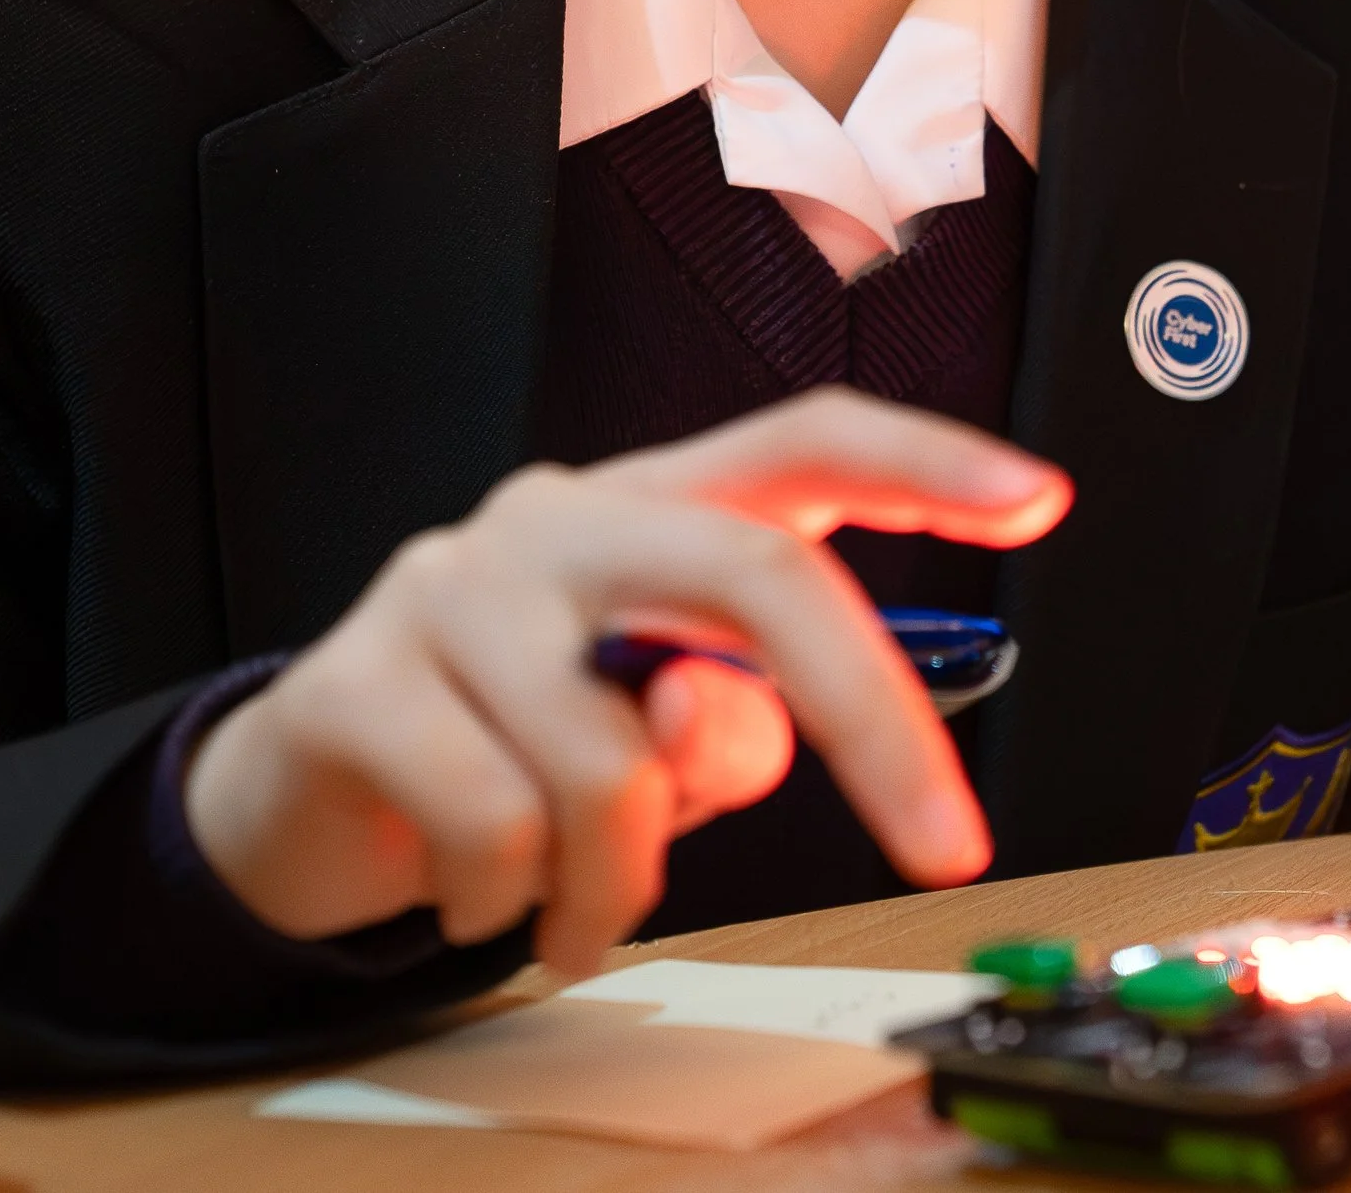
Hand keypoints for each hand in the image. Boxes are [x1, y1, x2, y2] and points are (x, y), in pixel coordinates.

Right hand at [183, 386, 1071, 976]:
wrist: (309, 788)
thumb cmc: (521, 748)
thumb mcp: (648, 736)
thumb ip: (721, 722)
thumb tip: (719, 717)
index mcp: (653, 508)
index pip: (802, 440)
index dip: (923, 459)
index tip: (1041, 500)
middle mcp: (561, 515)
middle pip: (751, 572)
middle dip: (868, 718)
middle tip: (947, 848)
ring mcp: (452, 582)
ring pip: (615, 766)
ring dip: (620, 889)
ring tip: (573, 901)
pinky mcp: (356, 679)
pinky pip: (496, 832)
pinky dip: (513, 909)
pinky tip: (476, 892)